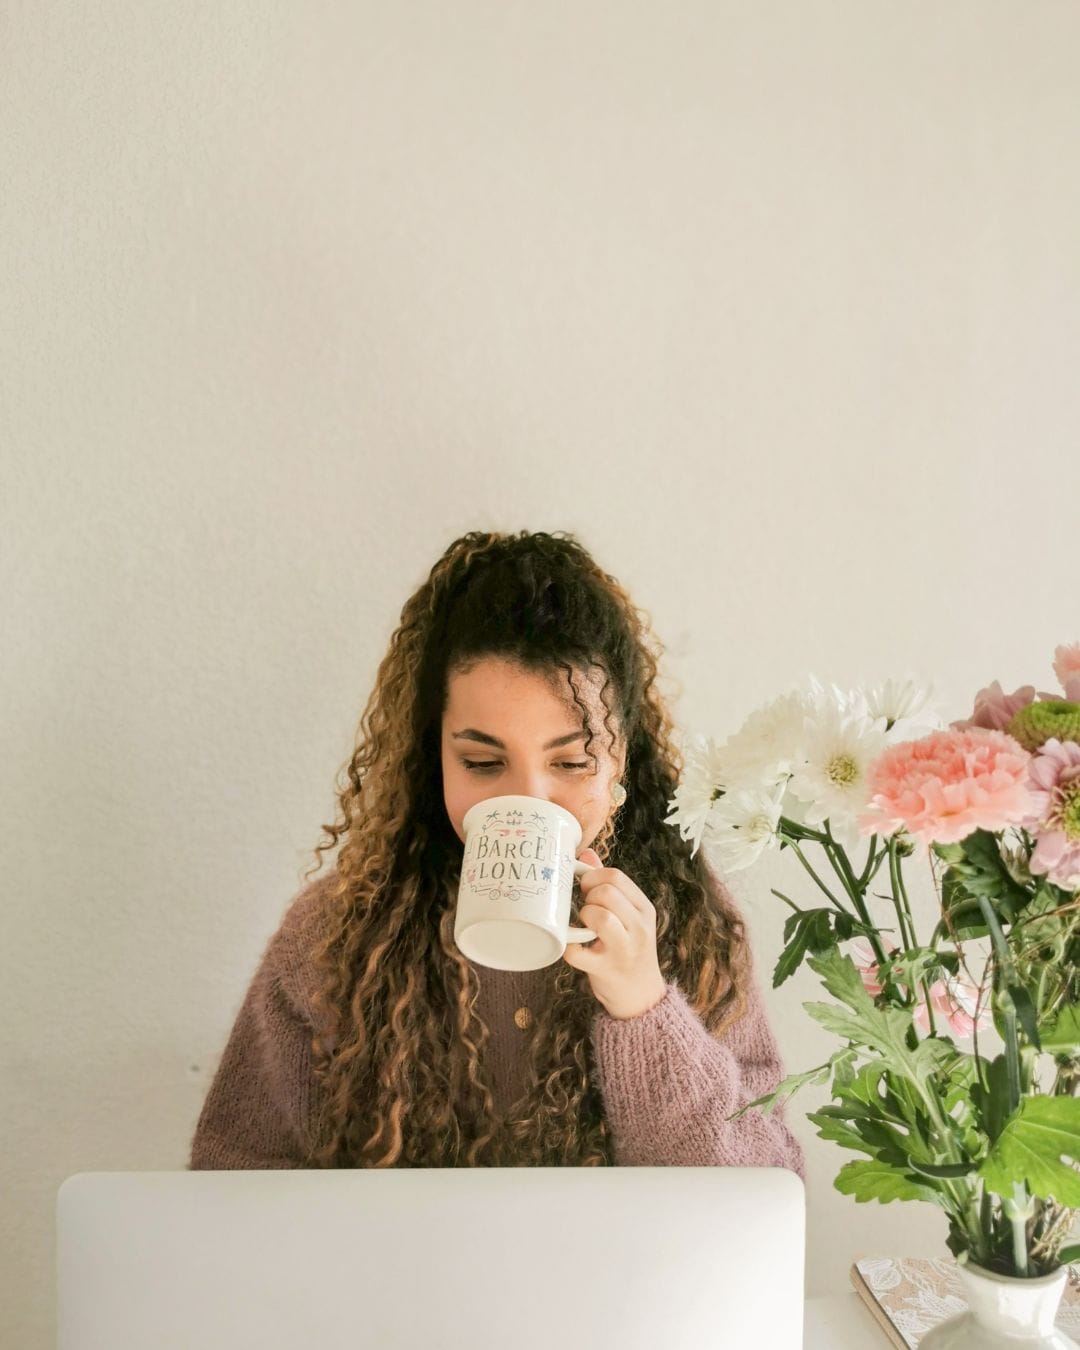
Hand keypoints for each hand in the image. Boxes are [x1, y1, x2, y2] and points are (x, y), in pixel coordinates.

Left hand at [562, 847, 667, 1019]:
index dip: (592, 877)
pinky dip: (568, 947)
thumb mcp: (629, 916)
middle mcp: (638, 927)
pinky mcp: (605, 970)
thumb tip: (586, 855)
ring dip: (583, 918)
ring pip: (599, 917)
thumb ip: (610, 885)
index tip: (585, 888)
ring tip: (584, 926)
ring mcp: (623, 950)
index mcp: (644, 909)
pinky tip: (574, 946)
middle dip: (587, 896)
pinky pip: (576, 951)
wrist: (641, 996)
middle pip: (606, 893)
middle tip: (584, 908)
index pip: (616, 876)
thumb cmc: (629, 948)